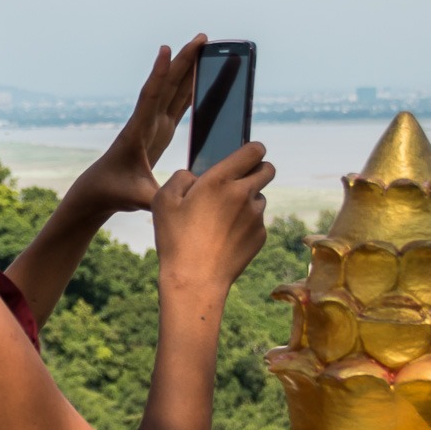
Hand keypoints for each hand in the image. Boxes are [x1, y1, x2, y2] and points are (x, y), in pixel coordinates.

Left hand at [68, 36, 204, 215]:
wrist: (99, 190)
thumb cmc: (115, 192)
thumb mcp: (138, 198)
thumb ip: (158, 198)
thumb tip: (184, 199)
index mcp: (138, 132)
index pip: (151, 98)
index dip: (159, 75)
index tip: (166, 49)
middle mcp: (145, 122)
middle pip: (167, 85)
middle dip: (184, 60)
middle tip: (203, 38)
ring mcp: (152, 125)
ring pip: (174, 90)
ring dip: (189, 69)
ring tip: (206, 48)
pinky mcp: (158, 131)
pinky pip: (177, 104)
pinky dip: (190, 89)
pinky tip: (202, 79)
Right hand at [153, 141, 274, 303]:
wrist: (195, 280)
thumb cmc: (175, 239)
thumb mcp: (163, 201)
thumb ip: (180, 178)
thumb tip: (194, 177)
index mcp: (220, 180)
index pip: (254, 151)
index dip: (254, 149)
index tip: (248, 154)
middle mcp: (244, 194)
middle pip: (267, 170)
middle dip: (258, 170)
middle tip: (239, 181)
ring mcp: (255, 216)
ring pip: (260, 198)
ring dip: (247, 201)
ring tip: (222, 218)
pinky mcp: (260, 236)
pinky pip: (257, 222)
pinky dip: (245, 224)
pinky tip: (225, 238)